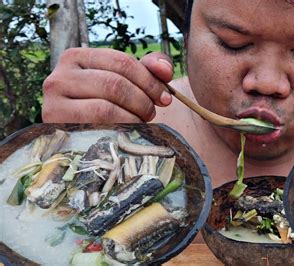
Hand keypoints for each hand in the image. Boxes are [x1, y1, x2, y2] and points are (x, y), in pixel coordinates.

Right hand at [42, 48, 173, 122]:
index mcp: (76, 58)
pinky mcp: (56, 127)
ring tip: (141, 122)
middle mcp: (58, 77)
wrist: (82, 142)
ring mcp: (53, 103)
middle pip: (114, 84)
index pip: (121, 61)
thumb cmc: (109, 107)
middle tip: (152, 113)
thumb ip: (150, 68)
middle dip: (142, 100)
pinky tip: (128, 132)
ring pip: (105, 107)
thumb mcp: (128, 82)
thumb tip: (165, 70)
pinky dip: (120, 129)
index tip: (165, 97)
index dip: (150, 80)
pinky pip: (96, 128)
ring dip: (133, 117)